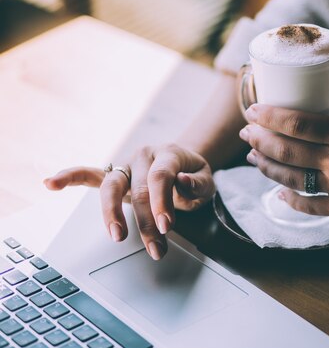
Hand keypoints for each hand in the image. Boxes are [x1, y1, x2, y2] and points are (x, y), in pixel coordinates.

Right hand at [44, 144, 214, 259]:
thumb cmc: (193, 174)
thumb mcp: (206, 178)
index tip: (166, 227)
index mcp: (168, 153)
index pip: (160, 177)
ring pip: (110, 185)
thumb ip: (198, 183)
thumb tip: (182, 183)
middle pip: (137, 188)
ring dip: (111, 213)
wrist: (183, 162)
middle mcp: (143, 155)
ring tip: (116, 236)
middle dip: (145, 221)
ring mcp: (125, 164)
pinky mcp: (113, 174)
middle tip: (156, 247)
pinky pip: (88, 174)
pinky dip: (70, 177)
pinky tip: (51, 184)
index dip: (162, 202)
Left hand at [239, 92, 328, 218]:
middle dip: (259, 140)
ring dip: (266, 166)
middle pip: (286, 151)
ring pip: (291, 178)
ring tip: (254, 156)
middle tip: (247, 132)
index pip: (297, 123)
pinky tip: (277, 190)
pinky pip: (308, 205)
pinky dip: (289, 197)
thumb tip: (325, 88)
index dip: (269, 116)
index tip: (252, 110)